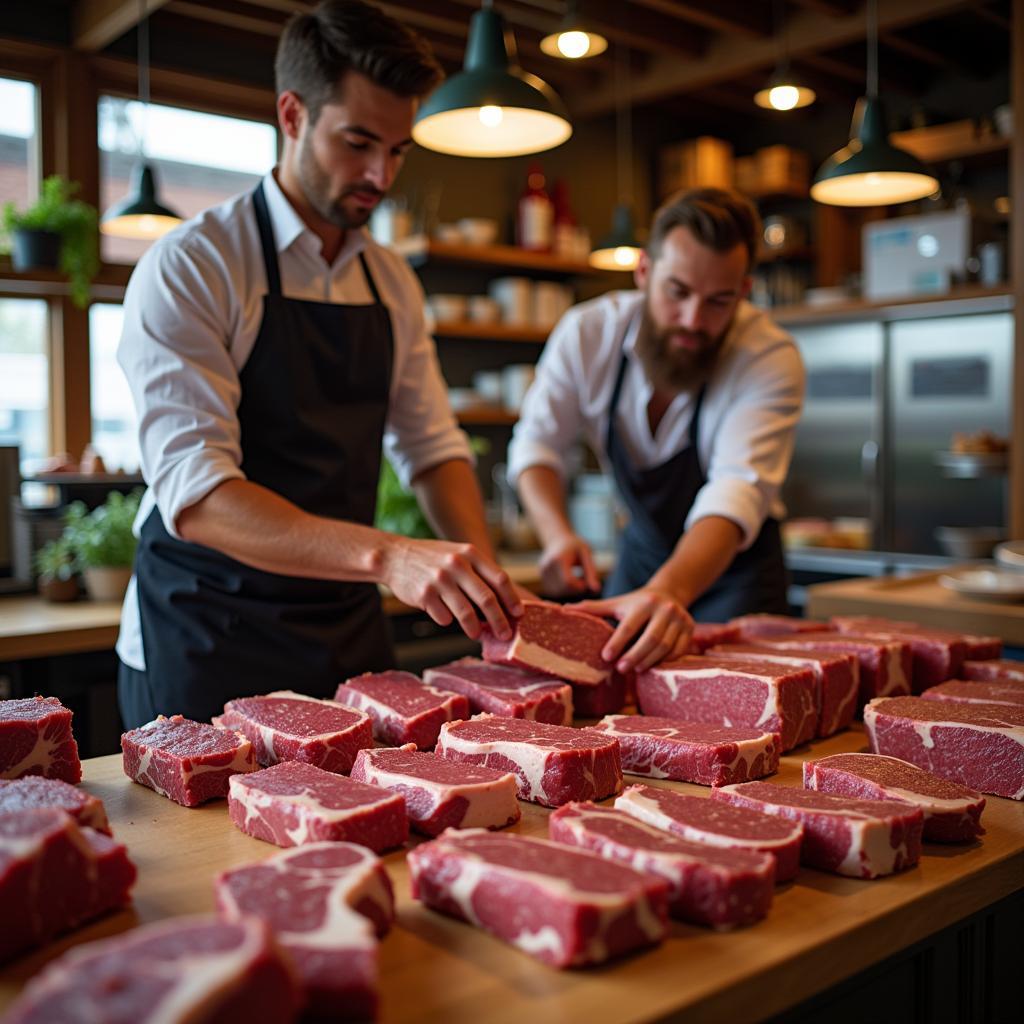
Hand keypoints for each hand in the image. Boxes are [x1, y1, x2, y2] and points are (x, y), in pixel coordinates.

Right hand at [383, 538, 523, 640]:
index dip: (512, 599)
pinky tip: (445, 616)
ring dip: (475, 628)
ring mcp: (440, 580)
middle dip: (499, 621)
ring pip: (466, 613)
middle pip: (487, 599)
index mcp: (470, 553)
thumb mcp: (459, 554)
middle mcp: (456, 565)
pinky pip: (444, 617)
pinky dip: (448, 621)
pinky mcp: (424, 595)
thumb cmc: (433, 558)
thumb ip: (479, 572)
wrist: (395, 556)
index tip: (518, 614)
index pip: (500, 578)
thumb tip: (503, 601)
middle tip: (505, 634)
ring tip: (476, 634)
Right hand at [539, 533, 599, 596]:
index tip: (588, 581)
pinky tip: (569, 580)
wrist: (558, 538)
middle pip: (562, 589)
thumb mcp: (586, 554)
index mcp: (558, 559)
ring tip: (577, 578)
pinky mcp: (541, 577)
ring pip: (557, 593)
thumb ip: (591, 572)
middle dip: (576, 589)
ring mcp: (542, 572)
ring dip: (570, 591)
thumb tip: (596, 590)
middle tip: (584, 580)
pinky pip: (553, 591)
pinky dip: (563, 590)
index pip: (568, 582)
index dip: (580, 586)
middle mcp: (547, 566)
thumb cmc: (575, 545)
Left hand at [573, 587, 692, 673]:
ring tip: (636, 671)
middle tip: (620, 670)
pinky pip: (679, 651)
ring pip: (666, 647)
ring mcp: (681, 619)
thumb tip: (564, 610)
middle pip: (651, 639)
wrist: (669, 594)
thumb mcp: (617, 603)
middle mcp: (665, 609)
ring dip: (650, 661)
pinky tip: (653, 667)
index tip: (606, 657)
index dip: (618, 642)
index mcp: (644, 602)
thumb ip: (593, 608)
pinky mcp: (690, 629)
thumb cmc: (636, 604)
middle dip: (635, 656)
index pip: (630, 625)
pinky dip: (666, 661)